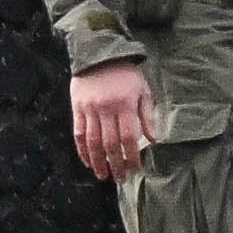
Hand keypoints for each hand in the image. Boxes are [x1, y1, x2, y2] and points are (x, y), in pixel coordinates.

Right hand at [72, 62, 154, 182]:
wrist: (99, 53)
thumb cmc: (125, 73)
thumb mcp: (143, 89)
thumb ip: (148, 115)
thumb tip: (155, 139)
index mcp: (124, 105)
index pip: (129, 138)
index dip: (132, 157)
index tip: (135, 169)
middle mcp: (106, 109)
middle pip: (110, 144)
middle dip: (116, 164)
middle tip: (121, 179)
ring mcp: (89, 109)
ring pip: (93, 142)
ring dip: (99, 162)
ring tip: (103, 175)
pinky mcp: (77, 108)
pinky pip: (78, 133)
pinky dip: (83, 150)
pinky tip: (88, 161)